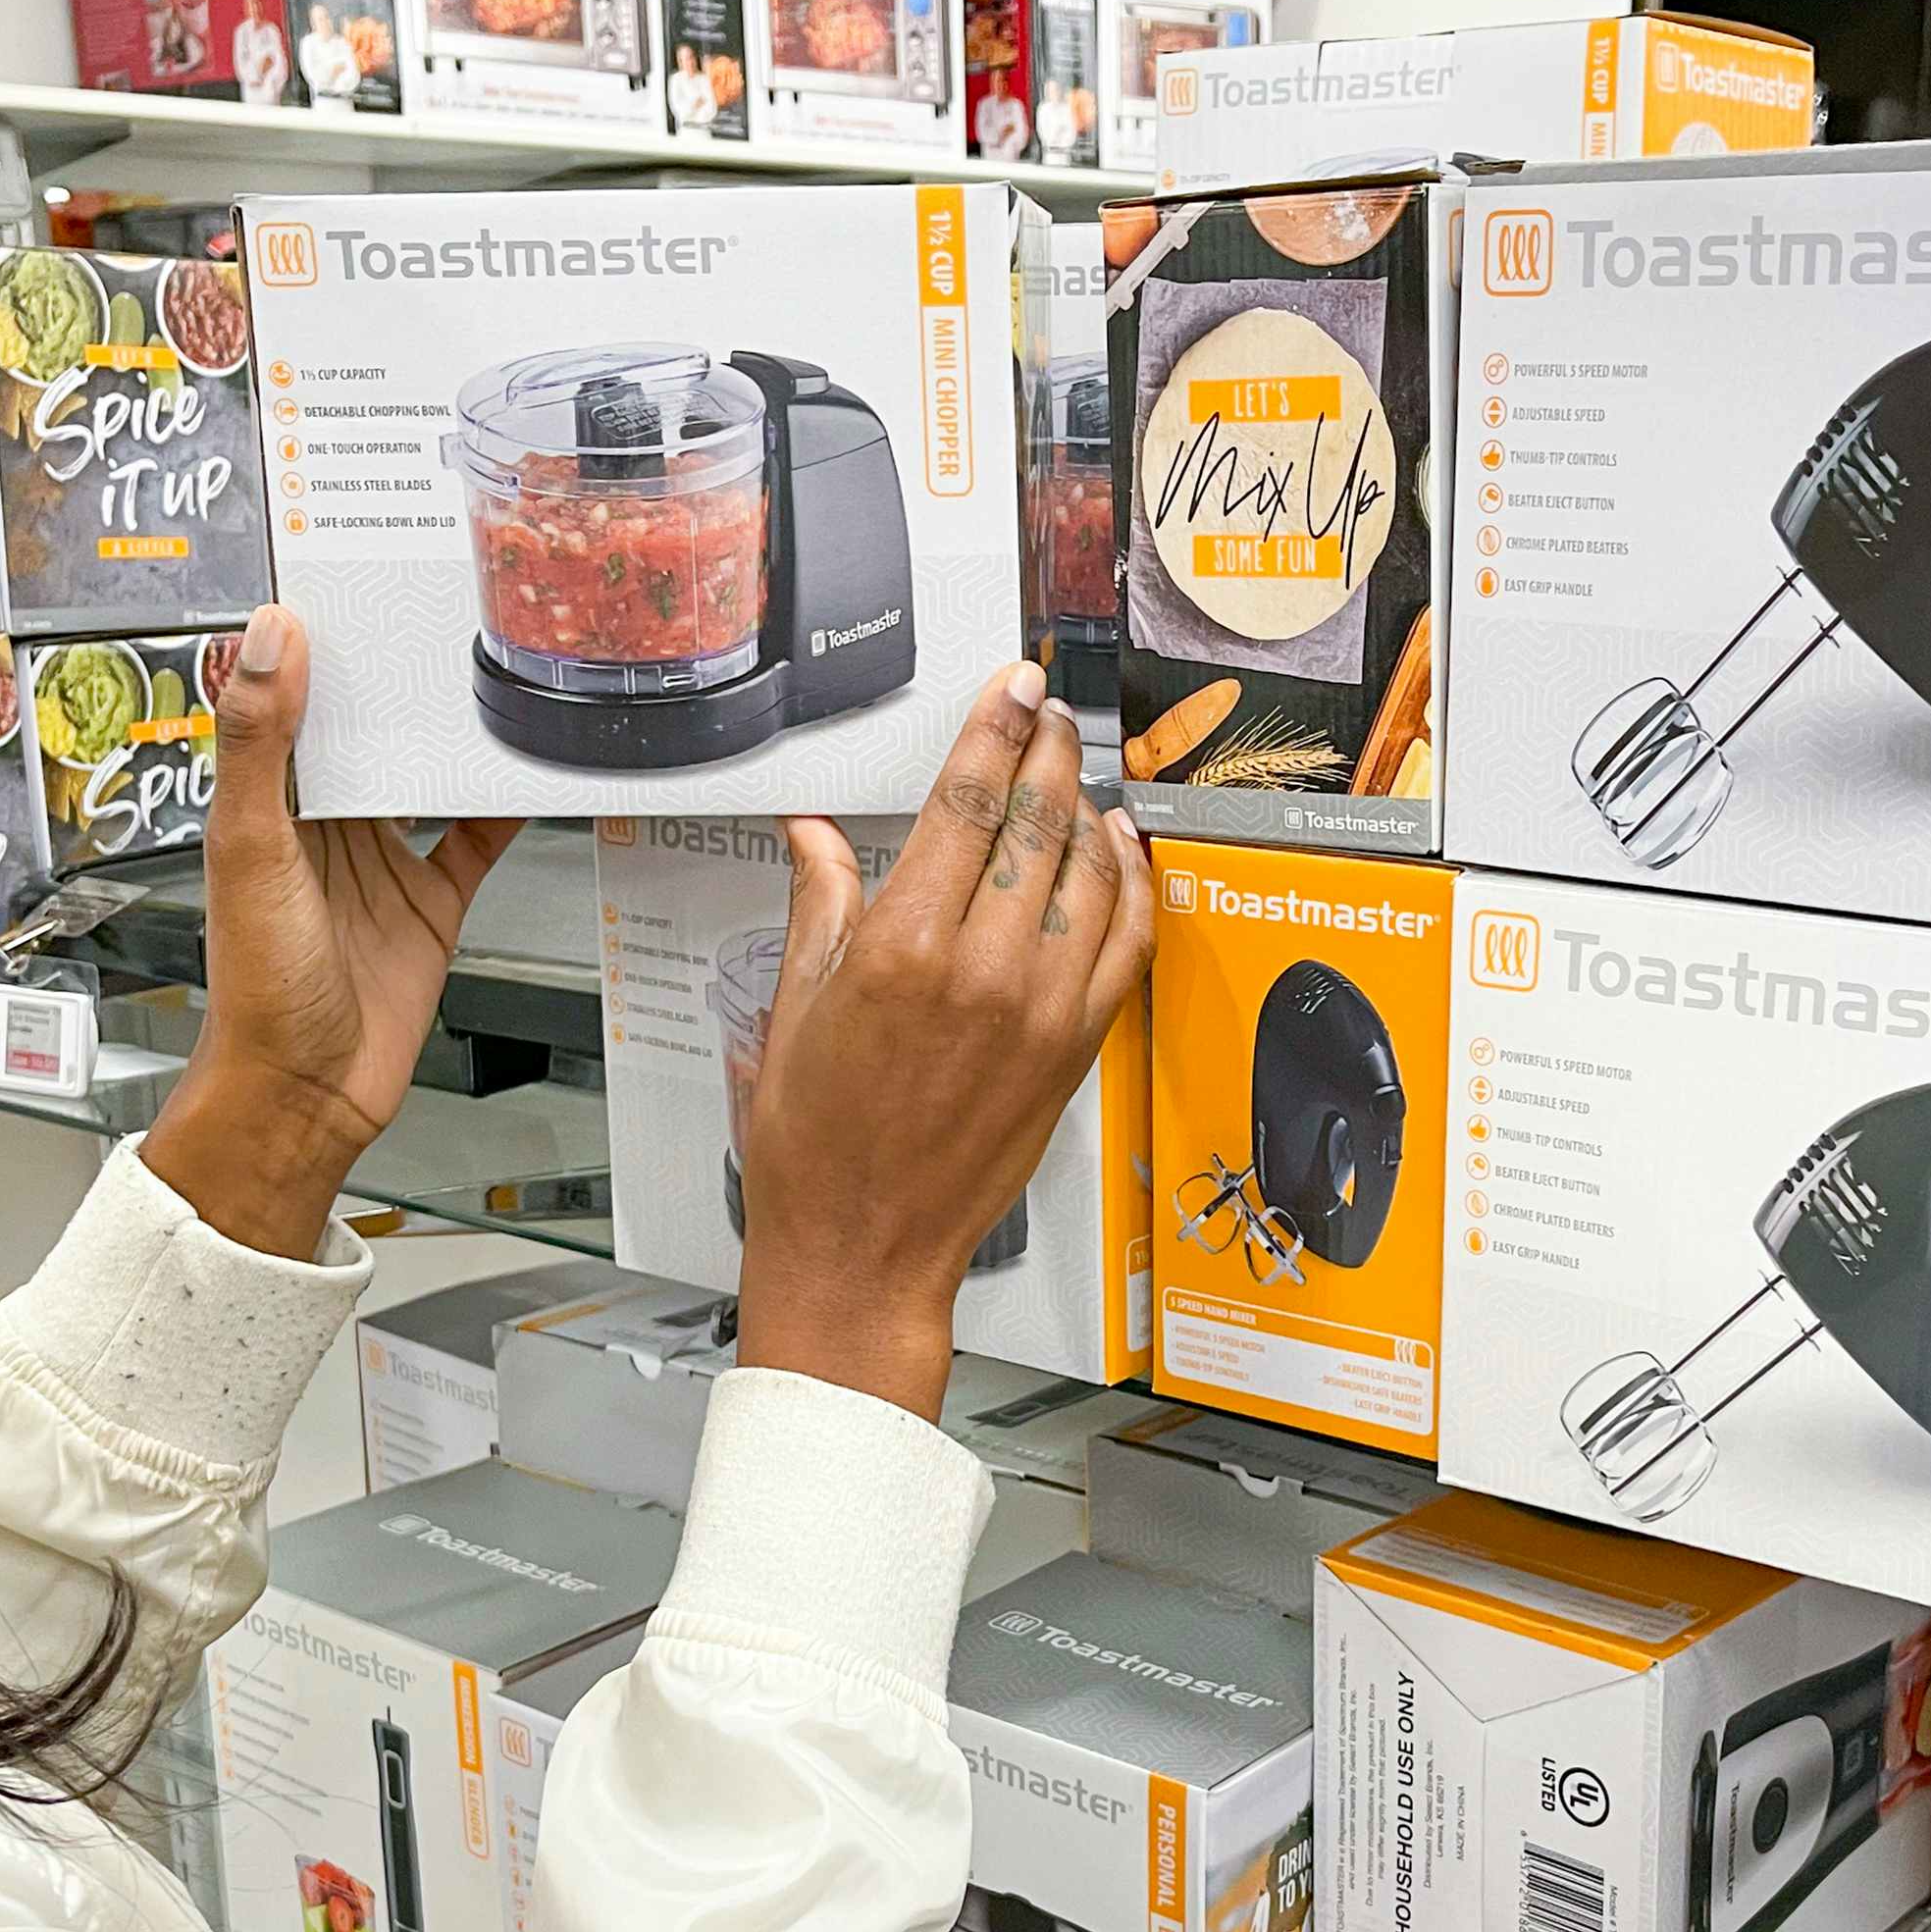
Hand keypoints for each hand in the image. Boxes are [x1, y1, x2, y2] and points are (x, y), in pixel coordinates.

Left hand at [144, 606, 518, 1259]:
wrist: (306, 1092)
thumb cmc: (259, 984)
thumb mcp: (252, 847)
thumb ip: (262, 743)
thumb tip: (270, 636)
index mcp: (270, 803)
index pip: (295, 704)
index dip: (318, 646)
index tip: (351, 582)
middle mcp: (325, 828)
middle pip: (367, 734)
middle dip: (396, 682)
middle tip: (441, 613)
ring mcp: (381, 865)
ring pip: (424, 780)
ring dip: (450, 738)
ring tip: (493, 675)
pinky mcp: (430, 906)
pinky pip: (475, 844)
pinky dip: (503, 810)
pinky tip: (530, 772)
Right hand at [737, 661, 1154, 1419]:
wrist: (865, 1249)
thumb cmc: (817, 1146)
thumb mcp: (794, 1009)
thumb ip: (822, 905)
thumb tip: (817, 832)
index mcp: (901, 948)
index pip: (967, 799)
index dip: (996, 724)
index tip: (1015, 682)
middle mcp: (983, 970)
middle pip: (1037, 820)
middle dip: (1047, 748)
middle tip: (1050, 708)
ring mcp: (1042, 1009)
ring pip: (1091, 872)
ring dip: (1090, 807)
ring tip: (1076, 768)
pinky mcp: (1077, 1048)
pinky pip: (1128, 942)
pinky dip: (1135, 885)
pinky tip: (1124, 851)